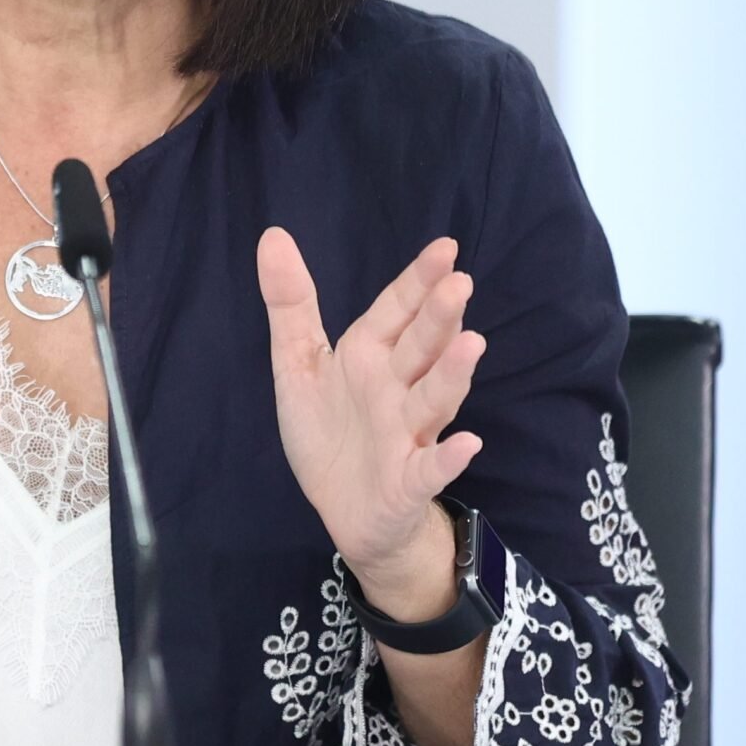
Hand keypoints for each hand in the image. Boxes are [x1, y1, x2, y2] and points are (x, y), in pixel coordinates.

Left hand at [257, 229, 486, 611]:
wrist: (344, 510)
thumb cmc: (329, 429)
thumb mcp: (298, 363)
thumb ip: (290, 304)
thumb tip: (273, 235)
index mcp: (369, 355)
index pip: (397, 311)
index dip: (418, 281)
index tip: (445, 247)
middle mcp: (396, 388)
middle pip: (421, 348)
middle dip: (439, 317)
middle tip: (460, 283)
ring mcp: (407, 434)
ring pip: (433, 399)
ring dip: (452, 374)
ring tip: (472, 343)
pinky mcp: (408, 480)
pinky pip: (431, 468)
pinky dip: (449, 458)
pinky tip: (467, 444)